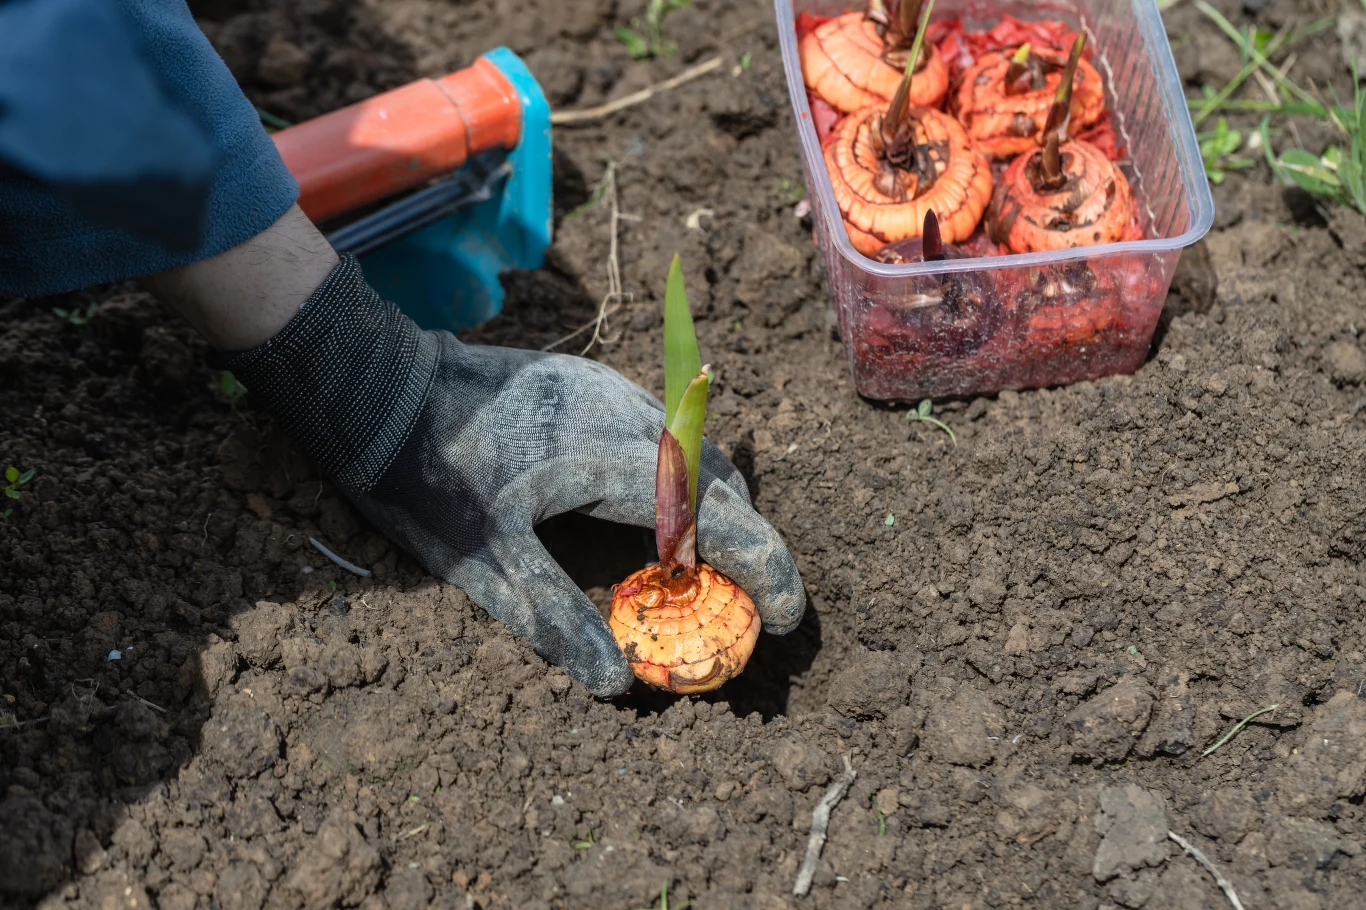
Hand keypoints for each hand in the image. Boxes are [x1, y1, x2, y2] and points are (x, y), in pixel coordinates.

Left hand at [222, 256, 805, 695]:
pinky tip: (646, 511)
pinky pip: (659, 430)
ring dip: (710, 506)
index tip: (789, 615)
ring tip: (696, 566)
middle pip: (719, 482)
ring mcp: (607, 391)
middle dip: (745, 541)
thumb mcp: (482, 562)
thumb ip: (554, 617)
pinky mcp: (587, 382)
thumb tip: (616, 683)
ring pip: (692, 451)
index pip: (717, 517)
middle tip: (742, 600)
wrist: (378, 384)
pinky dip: (676, 477)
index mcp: (611, 463)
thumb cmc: (429, 476)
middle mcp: (625, 417)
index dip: (765, 566)